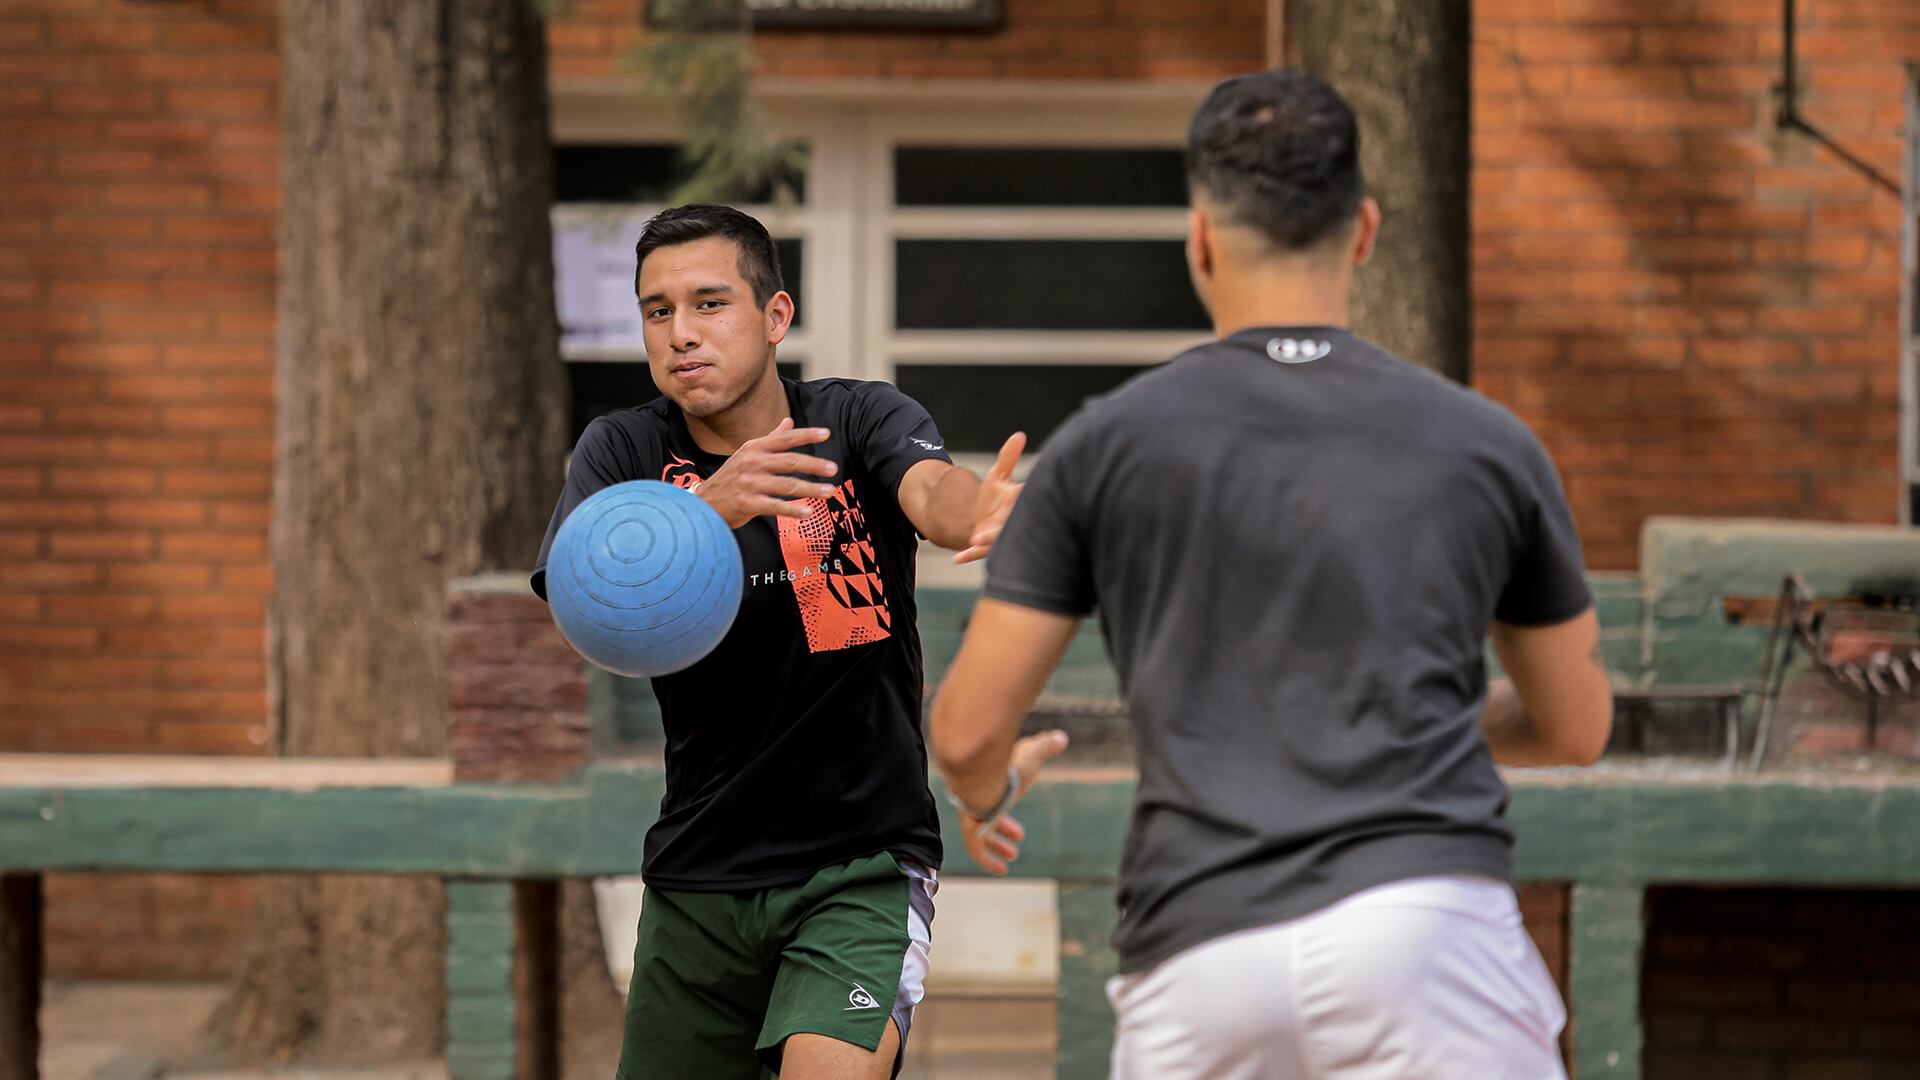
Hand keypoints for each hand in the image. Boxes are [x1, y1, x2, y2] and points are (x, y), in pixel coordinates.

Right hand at [695, 418, 837, 528]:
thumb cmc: (731, 478)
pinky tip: (809, 512)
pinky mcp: (747, 503)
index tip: (826, 434)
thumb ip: (771, 439)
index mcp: (753, 448)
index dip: (806, 435)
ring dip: (811, 488)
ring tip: (829, 491)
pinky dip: (794, 510)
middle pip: (790, 461)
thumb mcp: (747, 454)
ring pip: (787, 485)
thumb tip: (789, 421)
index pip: (784, 438)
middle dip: (814, 465)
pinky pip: (776, 506)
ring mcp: (749, 483)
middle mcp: (752, 462)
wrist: (704, 503)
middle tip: (833, 469)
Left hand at [952, 431, 1025, 564]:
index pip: (1022, 502)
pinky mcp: (984, 548)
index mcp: (1018, 506)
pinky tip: (956, 558)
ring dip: (987, 541)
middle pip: (1010, 525)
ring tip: (976, 538)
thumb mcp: (999, 476)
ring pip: (996, 542)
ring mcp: (999, 538)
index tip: (1015, 489)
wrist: (982, 517)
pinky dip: (968, 555)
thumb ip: (1008, 458)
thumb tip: (1019, 435)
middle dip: (1003, 526)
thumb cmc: (995, 496)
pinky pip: (977, 554)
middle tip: (993, 522)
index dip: (1019, 497)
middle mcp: (1012, 524)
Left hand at [957, 729, 1068, 875]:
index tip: (1018, 833)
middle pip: (984, 821)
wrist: (979, 771)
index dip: (1005, 821)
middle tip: (1013, 848)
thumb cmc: (1008, 762)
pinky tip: (1000, 870)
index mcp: (992, 786)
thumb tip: (1061, 738)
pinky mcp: (971, 828)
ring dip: (995, 848)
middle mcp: (979, 802)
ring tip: (1011, 857)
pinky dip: (987, 860)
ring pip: (978, 837)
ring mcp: (972, 815)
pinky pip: (976, 849)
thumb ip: (1045, 746)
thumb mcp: (1032, 753)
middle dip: (1000, 834)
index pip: (995, 804)